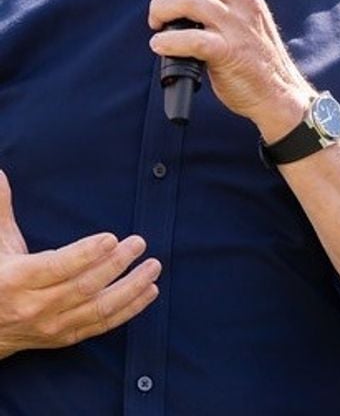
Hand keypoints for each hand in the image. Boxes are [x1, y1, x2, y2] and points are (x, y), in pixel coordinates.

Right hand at [0, 172, 159, 358]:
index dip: (86, 254)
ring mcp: (50, 326)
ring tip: (153, 267)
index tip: (111, 239)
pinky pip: (100, 326)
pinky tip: (149, 293)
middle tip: (140, 243)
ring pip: (97, 310)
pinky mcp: (62, 338)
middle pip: (83, 287)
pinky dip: (128, 311)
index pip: (57, 267)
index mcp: (16, 280)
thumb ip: (0, 209)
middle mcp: (34, 307)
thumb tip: (0, 173)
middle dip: (116, 265)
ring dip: (131, 288)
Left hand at [148, 0, 310, 134]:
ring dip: (160, 10)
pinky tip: (161, 45)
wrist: (277, 92)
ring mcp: (238, 25)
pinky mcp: (229, 52)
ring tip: (157, 24)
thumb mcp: (246, 13)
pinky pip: (190, 38)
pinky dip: (167, 41)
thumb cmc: (253, 53)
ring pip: (188, 0)